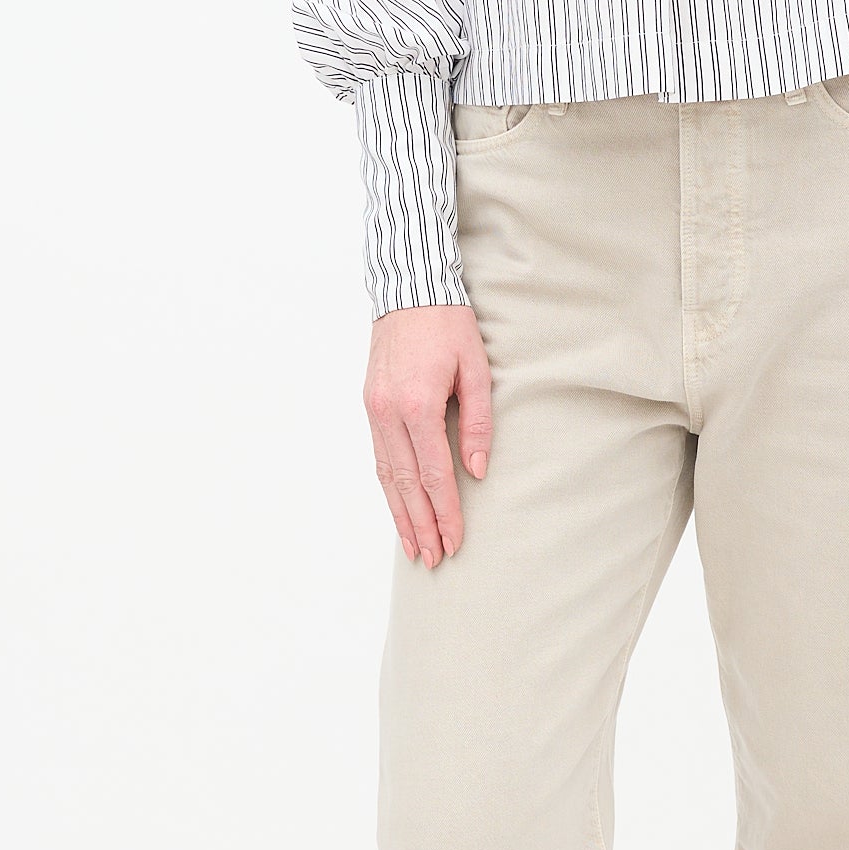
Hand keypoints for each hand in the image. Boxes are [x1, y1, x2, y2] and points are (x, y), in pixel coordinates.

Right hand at [363, 301, 494, 566]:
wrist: (409, 290)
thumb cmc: (449, 326)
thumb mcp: (476, 370)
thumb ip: (479, 423)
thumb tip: (478, 472)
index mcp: (417, 404)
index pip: (434, 474)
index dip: (446, 512)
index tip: (455, 540)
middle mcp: (388, 413)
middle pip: (405, 484)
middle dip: (422, 525)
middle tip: (435, 559)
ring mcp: (373, 410)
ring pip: (386, 476)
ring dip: (400, 515)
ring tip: (415, 547)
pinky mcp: (369, 406)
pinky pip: (379, 457)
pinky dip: (388, 488)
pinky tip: (398, 508)